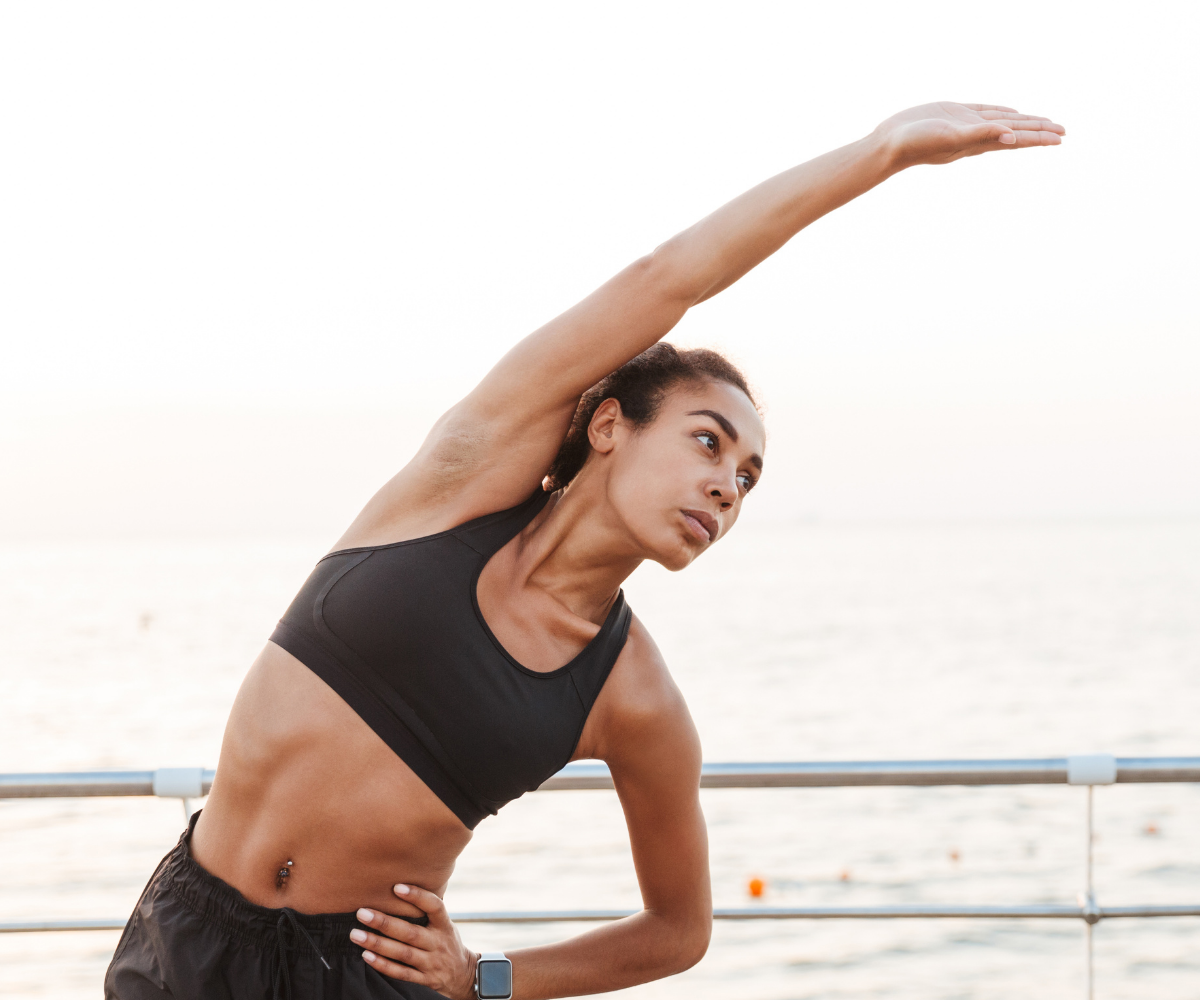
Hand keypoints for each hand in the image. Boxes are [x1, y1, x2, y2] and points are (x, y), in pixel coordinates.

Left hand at [351, 884, 478, 999]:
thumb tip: (399, 888)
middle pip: (410, 932)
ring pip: (402, 953)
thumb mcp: (444, 924)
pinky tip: (366, 956)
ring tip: (356, 935)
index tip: (397, 887)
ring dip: (377, 944)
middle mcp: (438, 943)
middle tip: (362, 913)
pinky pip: (401, 973)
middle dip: (384, 923)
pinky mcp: (424, 979)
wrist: (464, 975)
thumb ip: (427, 912)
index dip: (417, 896)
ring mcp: (431, 963)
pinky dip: (383, 965)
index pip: (434, 907)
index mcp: (444, 925)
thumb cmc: (446, 942)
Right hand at [875, 102, 1064, 167]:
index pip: (1017, 139)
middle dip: (1039, 131)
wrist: (890, 142)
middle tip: (1062, 131)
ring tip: (1043, 124)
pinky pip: (985, 112)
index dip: (1039, 138)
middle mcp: (977, 135)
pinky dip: (1001, 113)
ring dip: (1023, 122)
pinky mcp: (955, 113)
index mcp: (979, 142)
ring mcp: (966, 124)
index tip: (1060, 138)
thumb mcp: (951, 137)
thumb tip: (1011, 136)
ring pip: (1003, 121)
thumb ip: (981, 135)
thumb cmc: (918, 143)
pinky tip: (1010, 115)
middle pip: (1015, 131)